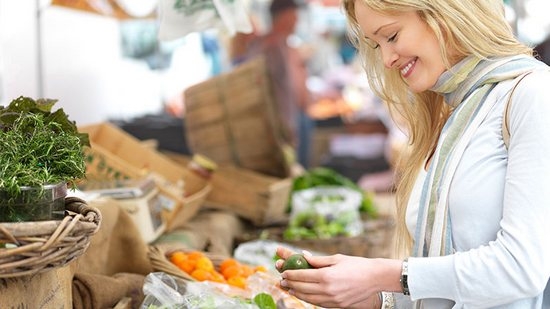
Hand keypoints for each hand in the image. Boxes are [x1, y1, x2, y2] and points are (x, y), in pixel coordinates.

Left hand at [275, 246, 400, 307]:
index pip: (302, 275)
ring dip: (297, 293)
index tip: (284, 272)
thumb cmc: (357, 265)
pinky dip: (309, 299)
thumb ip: (318, 260)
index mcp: (326, 275)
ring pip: (309, 298)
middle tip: (282, 281)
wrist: (375, 278)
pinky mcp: (338, 305)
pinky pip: (319, 303)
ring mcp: (333, 299)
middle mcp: (328, 289)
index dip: (291, 274)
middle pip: (303, 288)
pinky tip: (304, 295)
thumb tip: (303, 256)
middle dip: (290, 284)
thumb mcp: (337, 258)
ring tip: (290, 289)